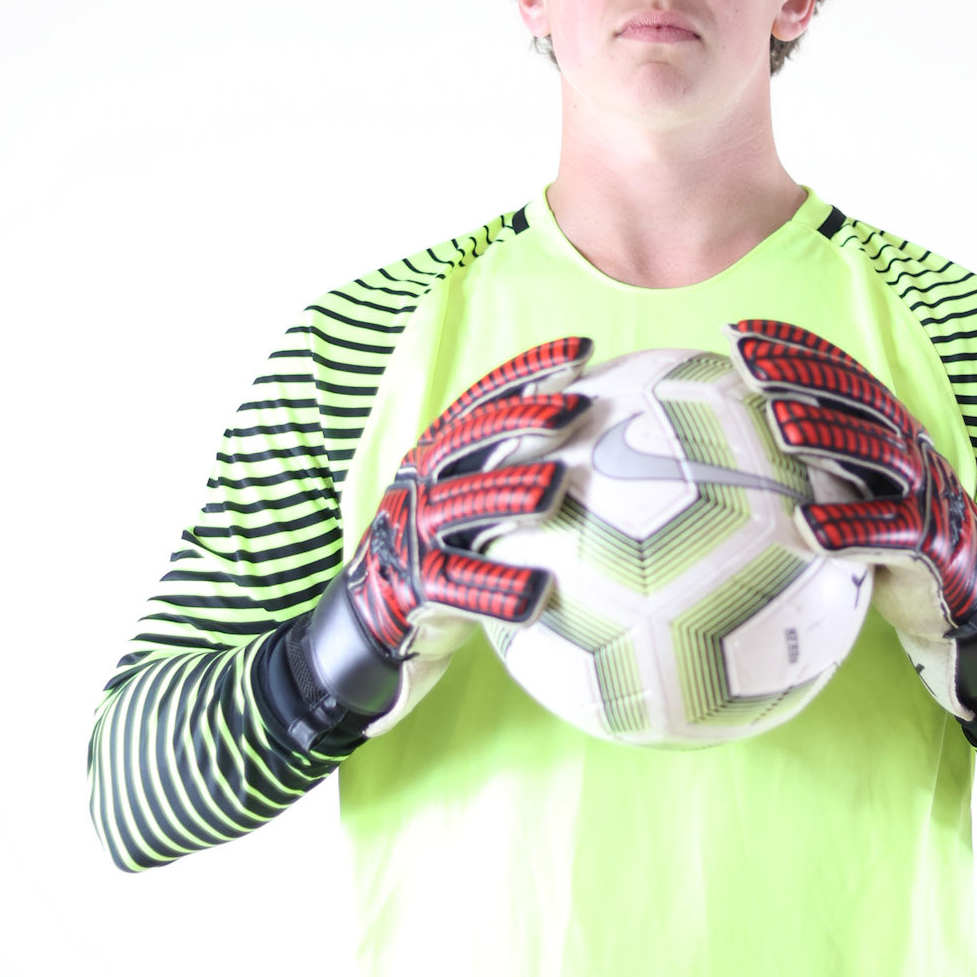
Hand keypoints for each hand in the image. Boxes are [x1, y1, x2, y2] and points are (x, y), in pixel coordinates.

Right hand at [291, 337, 593, 740]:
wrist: (365, 625)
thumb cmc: (439, 559)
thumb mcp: (470, 508)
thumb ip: (516, 477)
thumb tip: (611, 454)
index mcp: (439, 455)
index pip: (485, 401)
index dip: (531, 372)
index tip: (584, 352)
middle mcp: (424, 483)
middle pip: (473, 439)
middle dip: (525, 417)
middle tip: (579, 409)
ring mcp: (415, 532)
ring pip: (464, 505)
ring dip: (511, 493)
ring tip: (558, 487)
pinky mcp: (414, 586)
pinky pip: (459, 585)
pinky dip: (498, 588)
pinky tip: (540, 594)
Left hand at [725, 319, 976, 717]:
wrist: (958, 597)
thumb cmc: (884, 538)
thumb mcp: (847, 491)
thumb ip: (804, 465)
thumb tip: (714, 452)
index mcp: (885, 429)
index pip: (840, 377)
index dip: (794, 350)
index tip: (738, 335)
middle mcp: (907, 449)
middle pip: (857, 401)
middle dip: (802, 376)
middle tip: (748, 363)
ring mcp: (922, 493)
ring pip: (876, 456)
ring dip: (826, 437)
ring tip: (777, 426)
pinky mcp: (930, 545)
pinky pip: (890, 534)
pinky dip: (850, 529)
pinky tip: (807, 528)